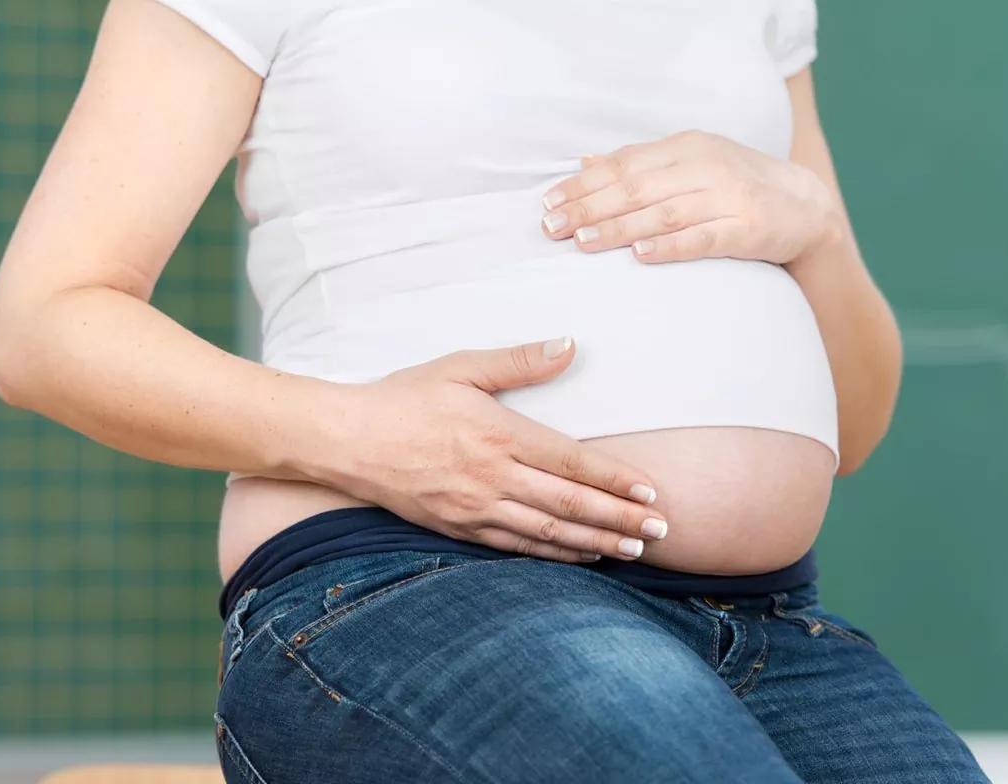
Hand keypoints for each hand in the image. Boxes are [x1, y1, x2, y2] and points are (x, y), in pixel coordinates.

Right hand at [313, 338, 667, 562]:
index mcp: (498, 433)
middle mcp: (492, 476)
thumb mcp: (460, 367)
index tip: (651, 491)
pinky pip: (516, 547)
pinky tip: (581, 556)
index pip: (571, 462)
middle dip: (620, 519)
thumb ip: (519, 361)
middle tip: (661, 531)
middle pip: (570, 504)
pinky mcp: (458, 528)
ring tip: (634, 549)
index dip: (615, 479)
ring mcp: (475, 508)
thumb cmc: (403, 398)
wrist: (346, 441)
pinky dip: (554, 555)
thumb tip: (570, 346)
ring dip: (596, 542)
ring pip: (548, 532)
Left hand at [539, 130, 843, 264]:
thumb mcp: (689, 165)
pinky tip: (640, 255)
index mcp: (685, 148)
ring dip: (620, 227)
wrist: (807, 206)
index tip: (547, 202)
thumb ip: (639, 165)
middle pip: (637, 189)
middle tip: (551, 226)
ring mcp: (729, 197)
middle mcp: (705, 167)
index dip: (583, 185)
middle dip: (589, 207)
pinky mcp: (749, 229)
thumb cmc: (735, 187)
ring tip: (583, 242)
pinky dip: (670, 246)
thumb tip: (584, 163)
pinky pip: (703, 238)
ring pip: (664, 213)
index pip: (623, 166)